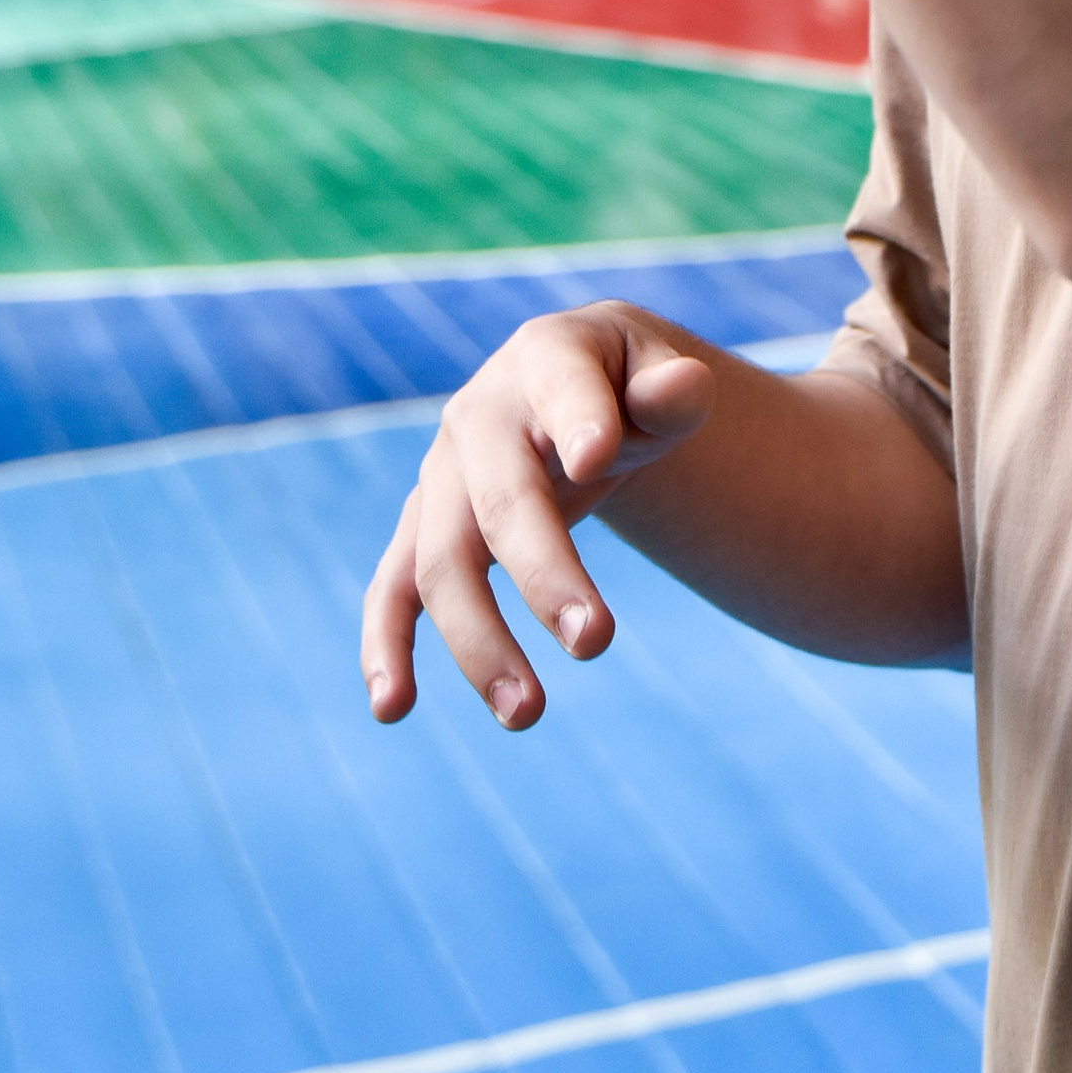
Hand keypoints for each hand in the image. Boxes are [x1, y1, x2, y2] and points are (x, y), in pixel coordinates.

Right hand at [362, 305, 716, 729]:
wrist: (567, 391)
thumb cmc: (625, 387)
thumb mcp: (657, 375)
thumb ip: (672, 391)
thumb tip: (686, 387)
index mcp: (546, 358)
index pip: (563, 389)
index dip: (580, 420)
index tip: (600, 461)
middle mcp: (478, 415)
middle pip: (502, 502)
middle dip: (544, 574)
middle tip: (597, 642)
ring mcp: (442, 476)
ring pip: (442, 562)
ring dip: (478, 641)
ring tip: (527, 715)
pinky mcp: (422, 530)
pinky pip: (392, 589)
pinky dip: (385, 644)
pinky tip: (391, 708)